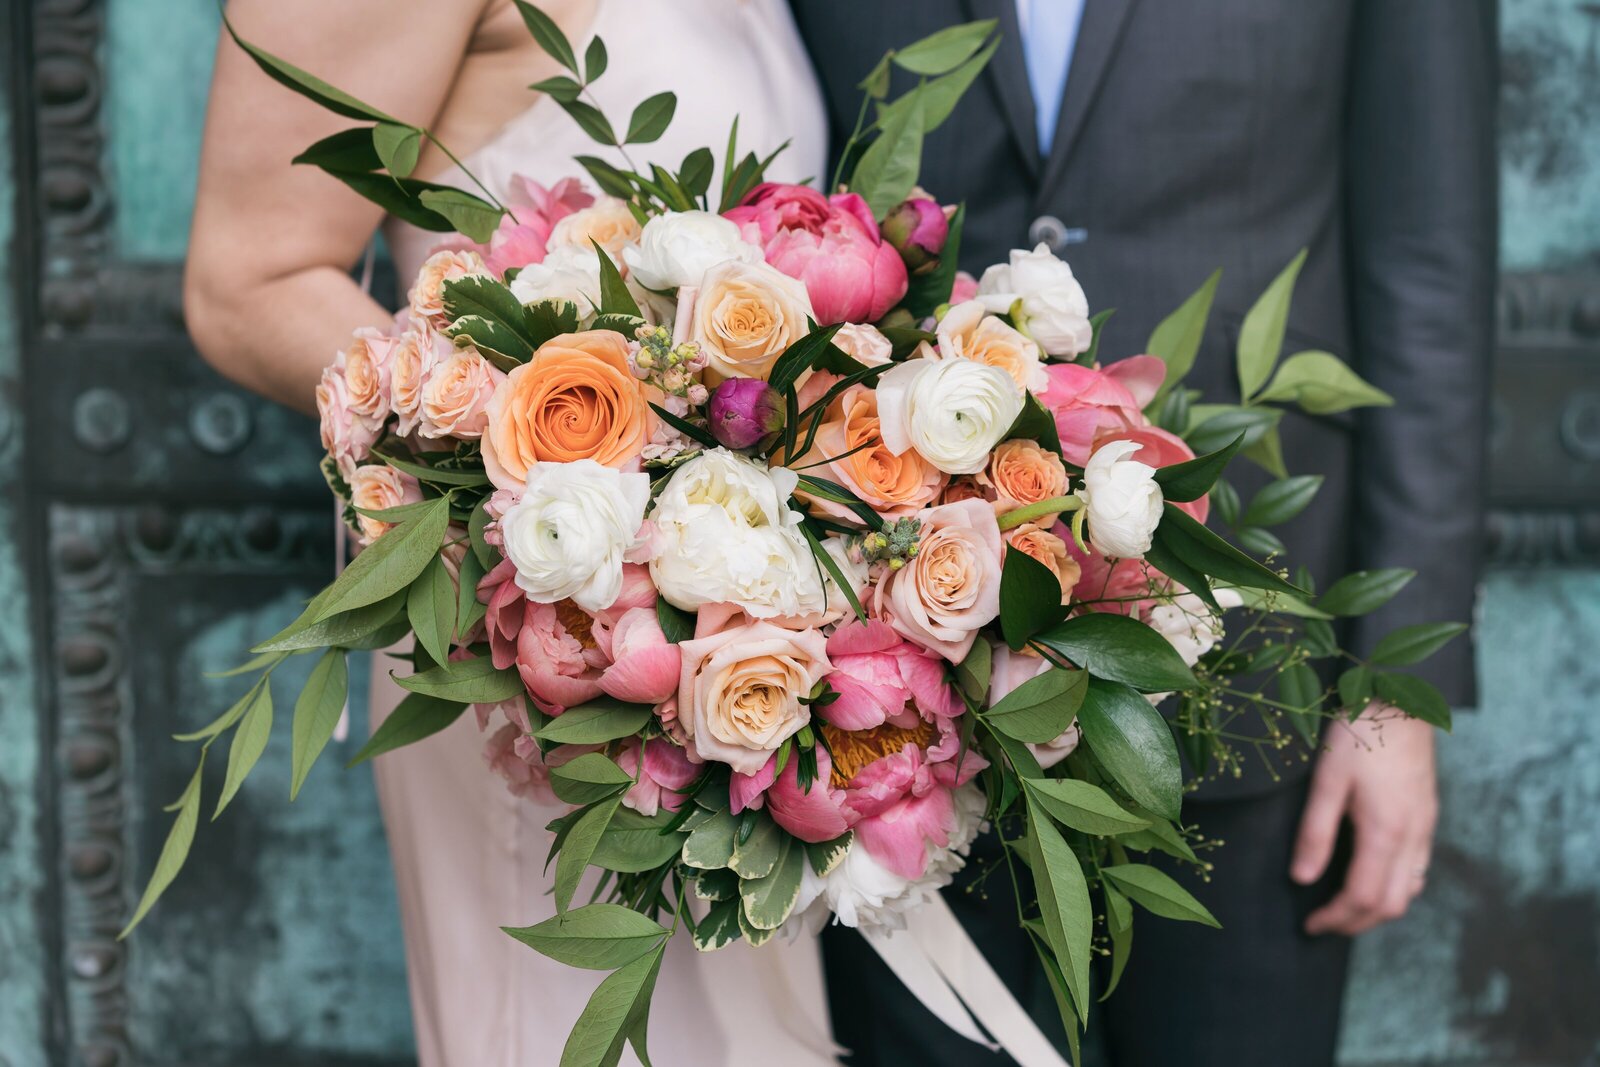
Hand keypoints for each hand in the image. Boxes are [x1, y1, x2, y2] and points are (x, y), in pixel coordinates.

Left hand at [1291, 707, 1437, 935]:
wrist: (1403, 699)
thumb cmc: (1361, 734)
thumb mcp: (1327, 780)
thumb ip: (1315, 832)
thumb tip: (1302, 878)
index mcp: (1386, 832)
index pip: (1364, 898)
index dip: (1336, 919)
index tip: (1310, 924)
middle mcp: (1413, 837)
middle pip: (1392, 905)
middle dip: (1357, 923)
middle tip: (1323, 923)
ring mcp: (1425, 828)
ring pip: (1410, 891)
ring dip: (1378, 908)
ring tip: (1343, 907)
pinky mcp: (1428, 816)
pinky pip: (1418, 870)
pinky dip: (1395, 888)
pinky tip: (1373, 877)